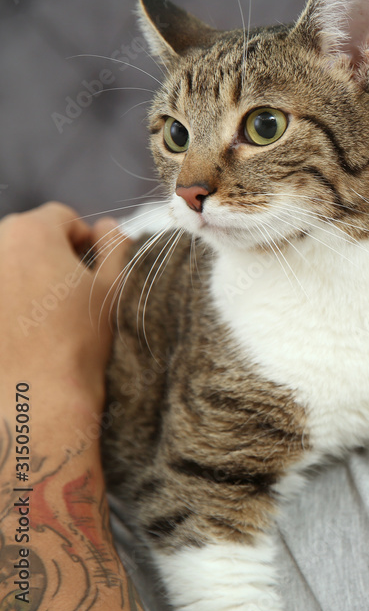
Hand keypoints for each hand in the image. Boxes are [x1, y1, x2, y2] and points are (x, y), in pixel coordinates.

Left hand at [0, 202, 130, 415]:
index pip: (60, 217)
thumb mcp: (113, 288)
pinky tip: (18, 325)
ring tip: (42, 312)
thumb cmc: (79, 339)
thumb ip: (115, 247)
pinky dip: (6, 297)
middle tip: (67, 292)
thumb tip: (107, 226)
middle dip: (48, 254)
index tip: (90, 269)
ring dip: (23, 274)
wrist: (36, 393)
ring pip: (6, 260)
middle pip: (26, 234)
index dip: (82, 240)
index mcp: (31, 233)